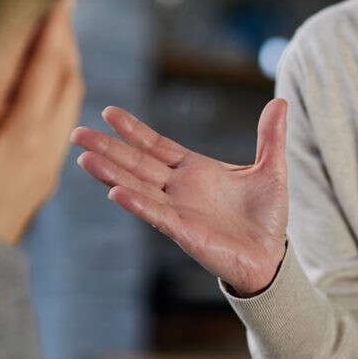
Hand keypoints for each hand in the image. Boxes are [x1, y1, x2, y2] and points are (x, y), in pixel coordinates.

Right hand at [0, 0, 83, 243]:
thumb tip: (2, 41)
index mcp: (24, 135)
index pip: (46, 65)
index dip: (52, 24)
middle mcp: (46, 148)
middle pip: (67, 79)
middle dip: (63, 38)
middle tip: (60, 1)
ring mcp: (46, 166)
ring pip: (68, 101)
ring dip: (63, 62)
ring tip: (53, 31)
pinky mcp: (39, 178)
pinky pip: (60, 121)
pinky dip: (56, 89)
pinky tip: (42, 81)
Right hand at [71, 99, 288, 293]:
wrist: (271, 257)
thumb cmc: (266, 217)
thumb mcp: (271, 169)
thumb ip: (270, 136)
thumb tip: (280, 101)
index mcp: (194, 170)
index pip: (156, 146)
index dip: (133, 130)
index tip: (109, 113)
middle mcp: (179, 188)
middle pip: (136, 163)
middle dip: (107, 148)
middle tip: (77, 133)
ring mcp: (178, 210)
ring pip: (138, 186)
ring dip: (111, 173)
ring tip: (84, 158)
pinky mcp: (183, 231)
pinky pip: (155, 214)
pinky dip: (136, 203)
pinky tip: (116, 192)